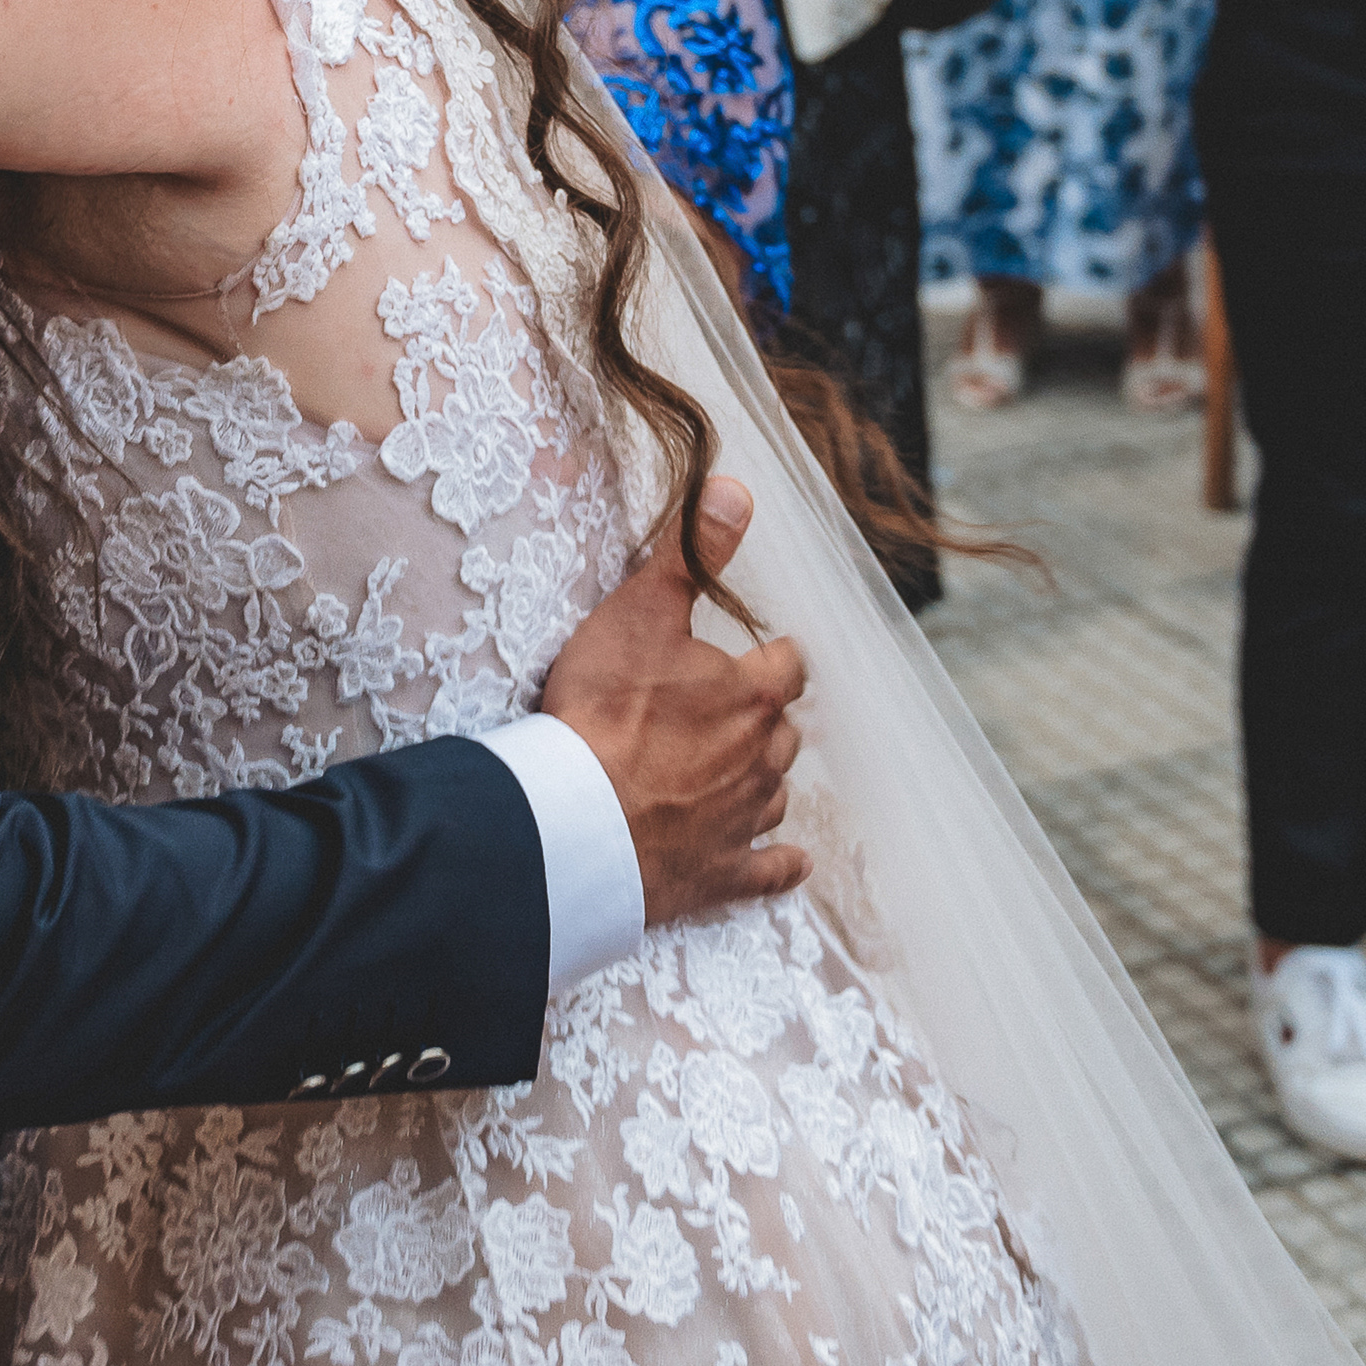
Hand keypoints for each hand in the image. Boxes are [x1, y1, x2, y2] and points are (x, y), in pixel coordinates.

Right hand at [537, 476, 812, 925]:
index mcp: (749, 695)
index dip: (774, 658)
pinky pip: (768, 871)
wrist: (576, 820)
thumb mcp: (641, 613)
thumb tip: (736, 490)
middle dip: (762, 722)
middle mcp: (760, 757)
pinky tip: (790, 864)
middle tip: (728, 713)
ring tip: (736, 774)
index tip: (763, 654)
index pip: (788, 667)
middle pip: (783, 733)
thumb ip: (692, 553)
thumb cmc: (603, 712)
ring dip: (761, 781)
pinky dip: (779, 865)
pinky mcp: (721, 875)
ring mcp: (743, 820)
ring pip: (775, 794)